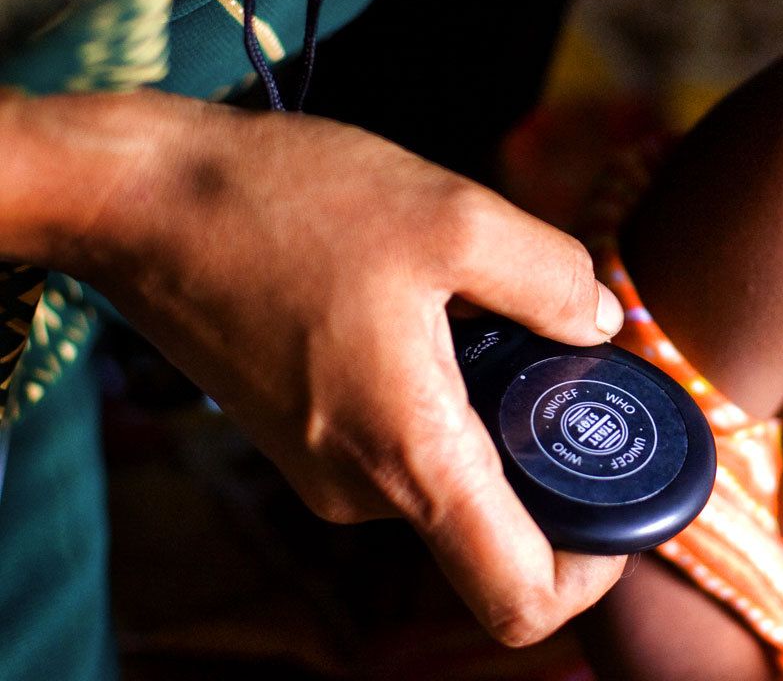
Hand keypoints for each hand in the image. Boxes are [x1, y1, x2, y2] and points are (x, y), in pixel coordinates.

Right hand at [10, 90, 626, 644]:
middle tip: (568, 347)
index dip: (594, 571)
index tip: (624, 494)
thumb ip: (551, 277)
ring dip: (495, 402)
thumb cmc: (289, 203)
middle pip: (500, 521)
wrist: (146, 198)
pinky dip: (446, 388)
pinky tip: (433, 304)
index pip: (518, 597)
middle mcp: (363, 491)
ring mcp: (326, 471)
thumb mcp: (454, 215)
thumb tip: (601, 324)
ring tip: (483, 303)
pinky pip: (408, 439)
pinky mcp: (305, 436)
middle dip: (551, 446)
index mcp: (408, 458)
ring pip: (454, 468)